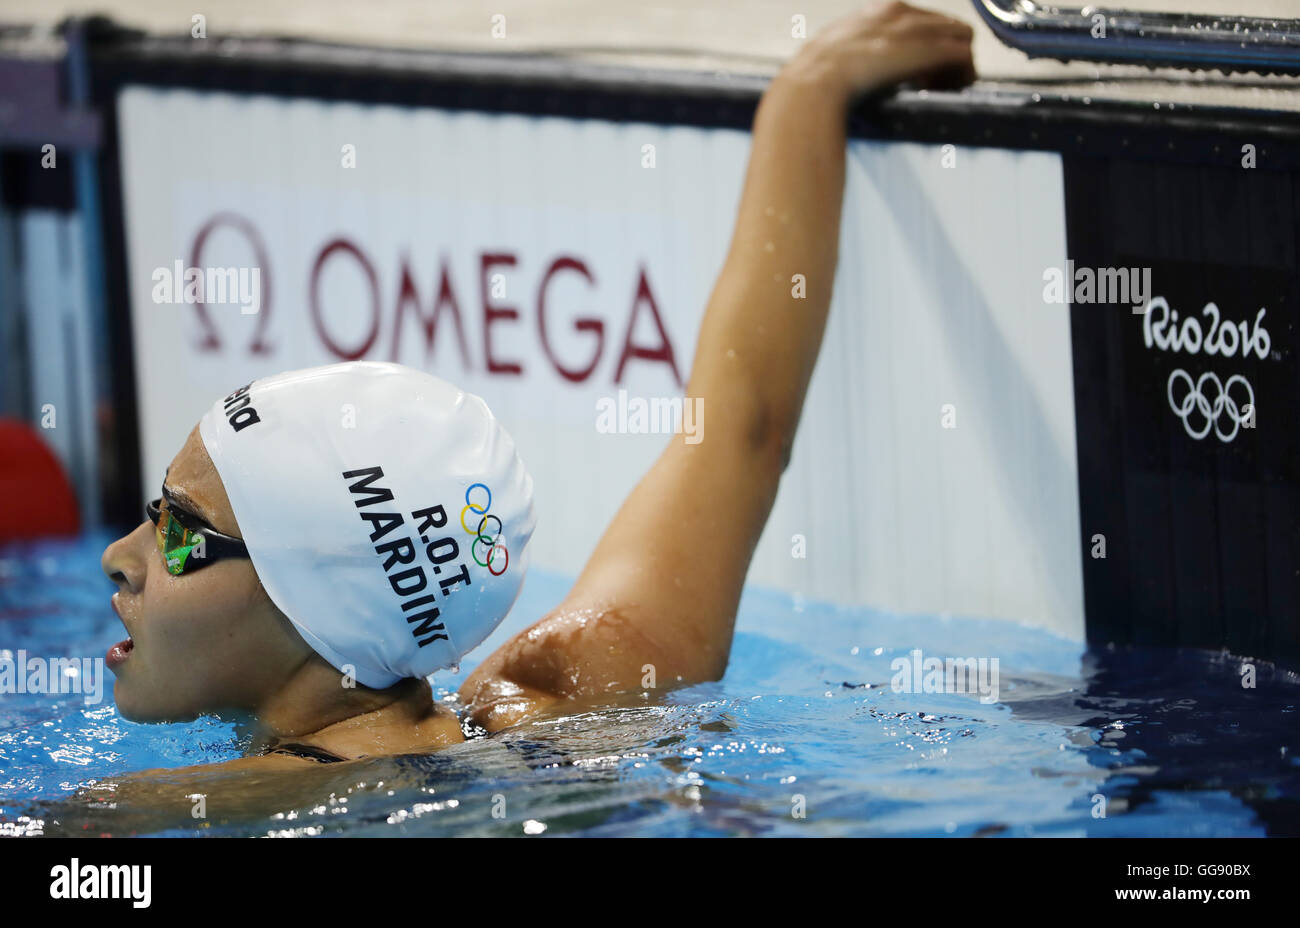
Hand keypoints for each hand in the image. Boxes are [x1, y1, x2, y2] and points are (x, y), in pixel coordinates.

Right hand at [778, 1, 975, 102]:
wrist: (813, 86)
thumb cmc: (813, 80)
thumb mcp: (831, 56)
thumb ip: (849, 57)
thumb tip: (848, 77)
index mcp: (877, 11)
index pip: (917, 19)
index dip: (918, 45)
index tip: (910, 73)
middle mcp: (902, 13)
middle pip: (944, 25)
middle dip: (942, 53)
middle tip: (930, 83)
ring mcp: (917, 30)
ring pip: (961, 36)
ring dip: (957, 63)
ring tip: (943, 87)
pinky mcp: (930, 50)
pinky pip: (964, 55)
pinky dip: (963, 73)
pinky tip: (949, 88)